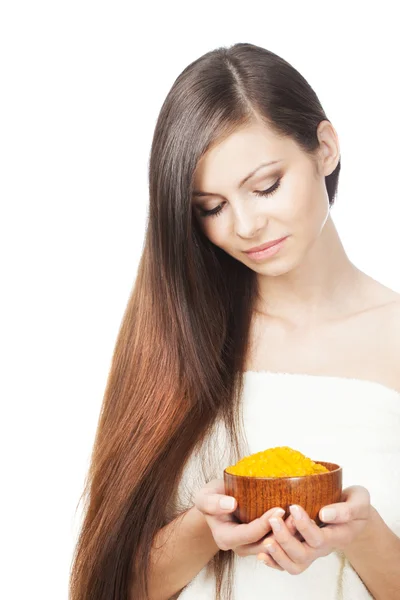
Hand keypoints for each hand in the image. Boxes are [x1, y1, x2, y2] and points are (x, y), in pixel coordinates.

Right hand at [193, 479, 302, 556]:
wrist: (217, 501)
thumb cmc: (212, 497)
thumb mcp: (204, 496)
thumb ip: (213, 501)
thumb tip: (231, 504)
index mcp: (225, 538)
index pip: (250, 534)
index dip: (265, 523)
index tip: (279, 508)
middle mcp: (239, 547)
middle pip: (265, 544)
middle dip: (282, 532)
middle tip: (298, 516)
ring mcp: (251, 546)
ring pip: (274, 546)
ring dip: (288, 534)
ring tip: (302, 519)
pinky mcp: (261, 541)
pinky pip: (277, 542)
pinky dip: (288, 533)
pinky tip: (299, 521)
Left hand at [257, 485, 371, 574]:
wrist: (355, 515)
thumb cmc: (356, 504)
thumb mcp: (359, 501)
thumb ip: (346, 509)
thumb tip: (324, 514)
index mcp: (338, 536)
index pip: (319, 538)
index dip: (304, 525)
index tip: (293, 506)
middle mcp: (323, 548)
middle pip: (303, 555)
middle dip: (285, 539)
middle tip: (273, 520)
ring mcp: (313, 551)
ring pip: (295, 565)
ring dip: (278, 554)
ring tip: (265, 540)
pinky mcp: (304, 549)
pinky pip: (289, 564)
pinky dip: (274, 562)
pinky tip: (262, 553)